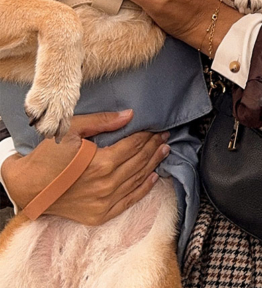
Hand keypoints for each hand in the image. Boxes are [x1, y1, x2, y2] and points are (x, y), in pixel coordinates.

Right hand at [1, 110, 168, 223]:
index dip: (147, 135)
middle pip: (138, 162)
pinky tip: (153, 178)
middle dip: (154, 147)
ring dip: (153, 164)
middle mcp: (106, 185)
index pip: (134, 145)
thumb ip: (102, 121)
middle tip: (164, 136)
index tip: (157, 127)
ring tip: (164, 151)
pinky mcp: (98, 216)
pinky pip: (128, 202)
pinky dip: (143, 189)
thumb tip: (130, 115)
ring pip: (137, 180)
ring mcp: (103, 203)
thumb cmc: (48, 156)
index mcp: (101, 163)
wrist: (27, 187)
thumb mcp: (72, 129)